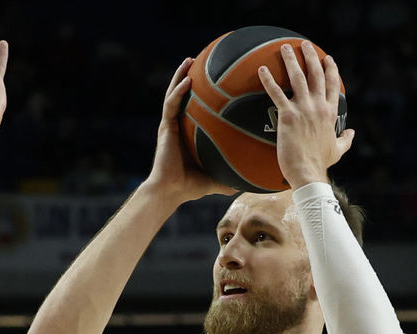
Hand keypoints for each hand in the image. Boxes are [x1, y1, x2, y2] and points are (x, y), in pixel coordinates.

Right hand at [145, 57, 235, 203]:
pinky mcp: (165, 128)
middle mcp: (178, 125)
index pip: (196, 108)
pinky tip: (188, 79)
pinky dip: (179, 91)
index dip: (203, 93)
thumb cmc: (190, 187)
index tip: (215, 79)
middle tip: (202, 60)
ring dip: (181, 75)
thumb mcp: (217, 177)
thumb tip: (251, 181)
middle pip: (184, 95)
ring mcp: (170, 125)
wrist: (170, 191)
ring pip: (174, 94)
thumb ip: (232, 176)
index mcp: (188, 133)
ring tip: (190, 59)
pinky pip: (172, 104)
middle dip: (191, 76)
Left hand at [258, 41, 354, 188]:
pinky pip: (276, 93)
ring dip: (291, 60)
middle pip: (316, 74)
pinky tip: (261, 69)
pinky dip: (268, 80)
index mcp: (330, 112)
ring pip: (298, 78)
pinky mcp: (287, 116)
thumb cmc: (320, 162)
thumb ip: (345, 139)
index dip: (330, 69)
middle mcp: (318, 106)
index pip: (331, 84)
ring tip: (285, 48)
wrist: (307, 172)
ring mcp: (303, 109)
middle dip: (311, 56)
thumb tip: (351, 132)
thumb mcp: (338, 149)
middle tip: (305, 45)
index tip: (327, 58)